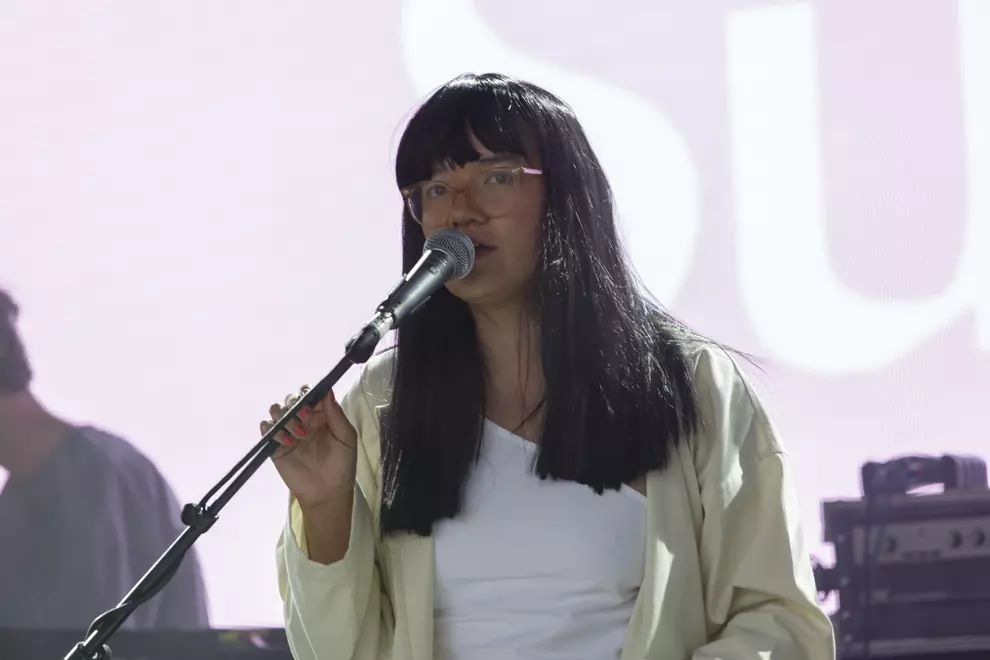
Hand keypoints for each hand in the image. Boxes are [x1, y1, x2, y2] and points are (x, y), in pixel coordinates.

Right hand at [263, 385, 357, 507]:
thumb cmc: (342, 464)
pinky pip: (266, 429)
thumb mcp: (346, 438)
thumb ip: (336, 414)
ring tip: (297, 434)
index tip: (310, 401)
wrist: (327, 492)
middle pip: (290, 399)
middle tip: (304, 416)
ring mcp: (288, 432)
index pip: (309, 394)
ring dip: (284, 416)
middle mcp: (303, 420)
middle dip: (294, 404)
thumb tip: (327, 390)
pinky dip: (270, 428)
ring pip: (276, 410)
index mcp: (321, 415)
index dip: (308, 393)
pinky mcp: (276, 446)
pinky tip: (284, 440)